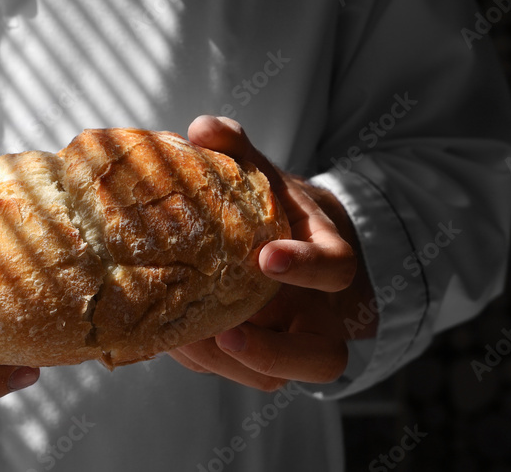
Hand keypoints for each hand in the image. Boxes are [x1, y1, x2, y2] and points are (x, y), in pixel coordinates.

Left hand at [167, 116, 374, 391]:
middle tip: (226, 334)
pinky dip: (212, 367)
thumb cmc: (274, 207)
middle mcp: (322, 312)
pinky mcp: (264, 359)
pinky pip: (245, 378)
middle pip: (323, 356)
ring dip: (232, 368)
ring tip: (188, 344)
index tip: (267, 258)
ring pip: (282, 381)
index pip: (336, 268)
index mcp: (328, 257)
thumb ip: (237, 149)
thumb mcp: (263, 174)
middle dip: (275, 352)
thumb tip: (203, 129)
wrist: (288, 242)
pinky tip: (174, 342)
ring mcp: (295, 343)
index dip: (307, 267)